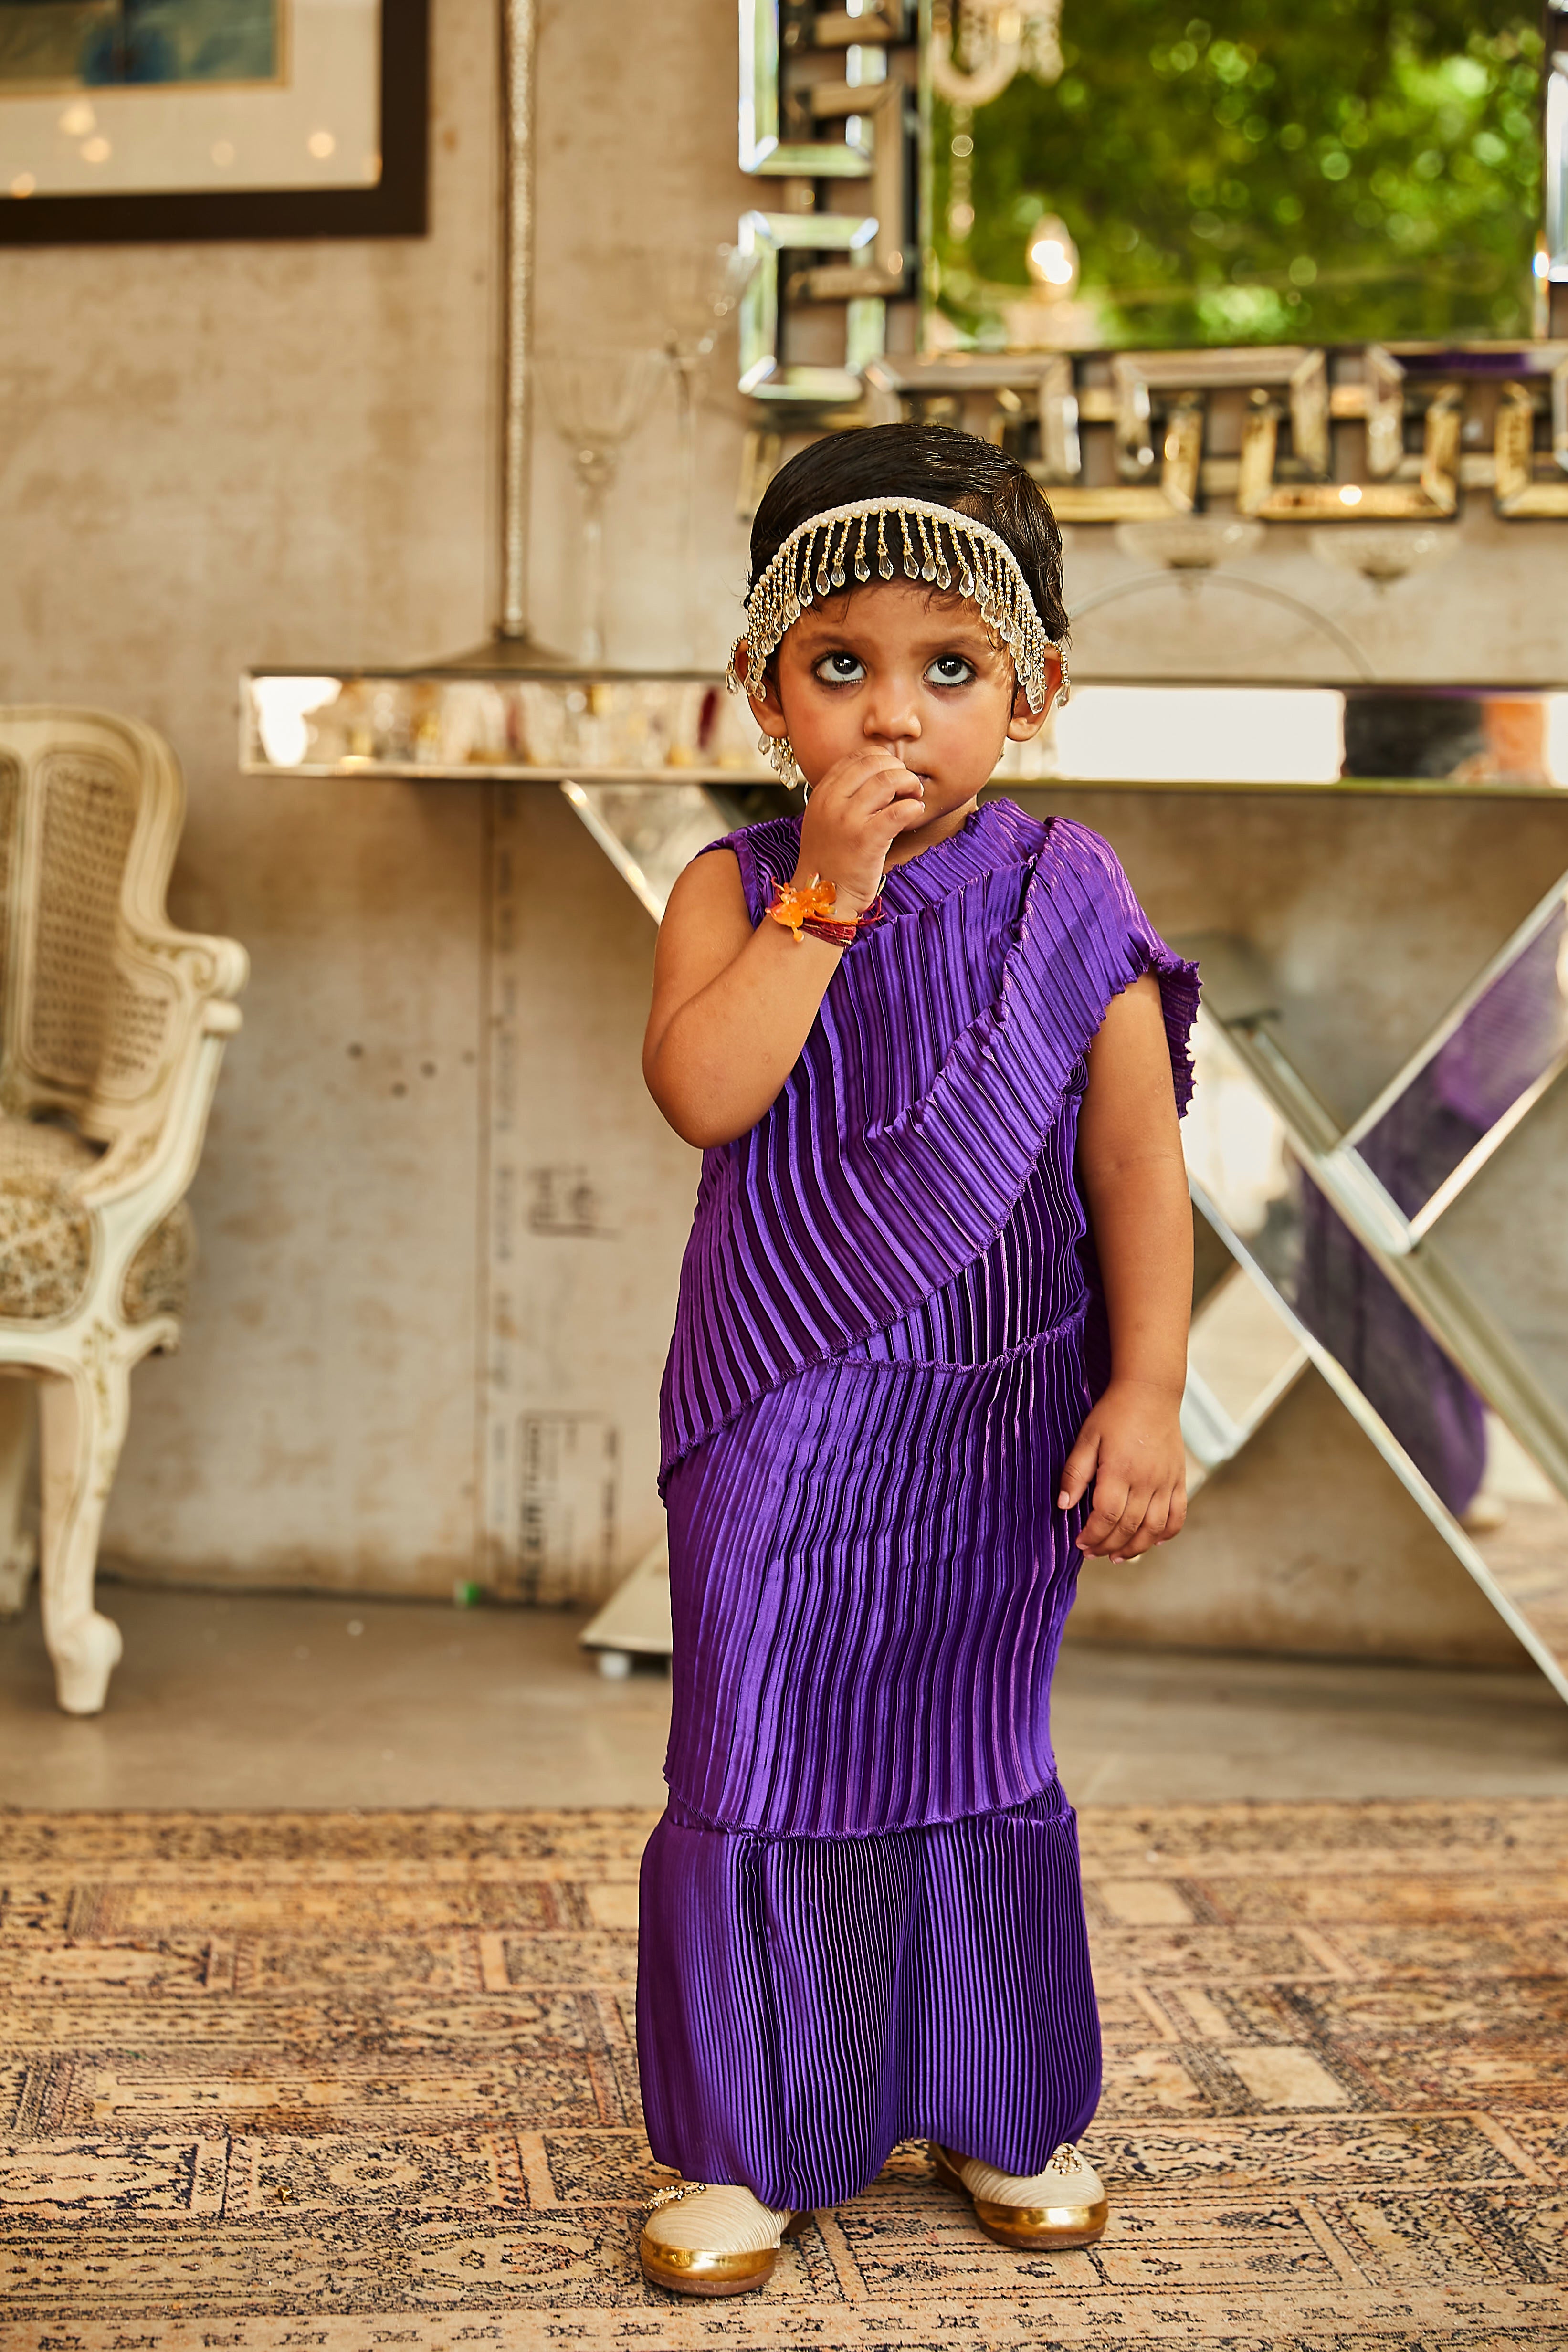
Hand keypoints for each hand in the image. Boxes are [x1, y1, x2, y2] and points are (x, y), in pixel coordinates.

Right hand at [795, 746, 925, 914]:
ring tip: (915, 797)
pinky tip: (916, 813)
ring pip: (888, 781)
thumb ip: (842, 797)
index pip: (856, 757)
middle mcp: (832, 802)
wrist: (822, 900)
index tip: (893, 772)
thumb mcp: (824, 821)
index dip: (882, 758)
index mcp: (823, 794)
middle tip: (909, 785)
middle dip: (899, 769)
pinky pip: (899, 811)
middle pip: (875, 763)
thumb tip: (878, 775)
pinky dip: (914, 807)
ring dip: (910, 784)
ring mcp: (848, 820)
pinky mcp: (867, 839)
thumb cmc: (830, 862)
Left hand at [1058, 1379, 1186, 1561]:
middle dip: (1107, 1545)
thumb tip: (1063, 1505)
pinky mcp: (1179, 1479)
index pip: (1107, 1516)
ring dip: (1135, 1548)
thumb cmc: (1114, 1413)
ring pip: (1154, 1528)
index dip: (1092, 1535)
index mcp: (1120, 1470)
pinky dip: (1166, 1533)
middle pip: (1129, 1527)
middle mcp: (1147, 1480)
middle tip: (1091, 1552)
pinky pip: (1177, 1515)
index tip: (1079, 1542)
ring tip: (1117, 1556)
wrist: (1150, 1392)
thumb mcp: (1086, 1438)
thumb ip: (1075, 1473)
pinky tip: (1151, 1542)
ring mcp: (1166, 1481)